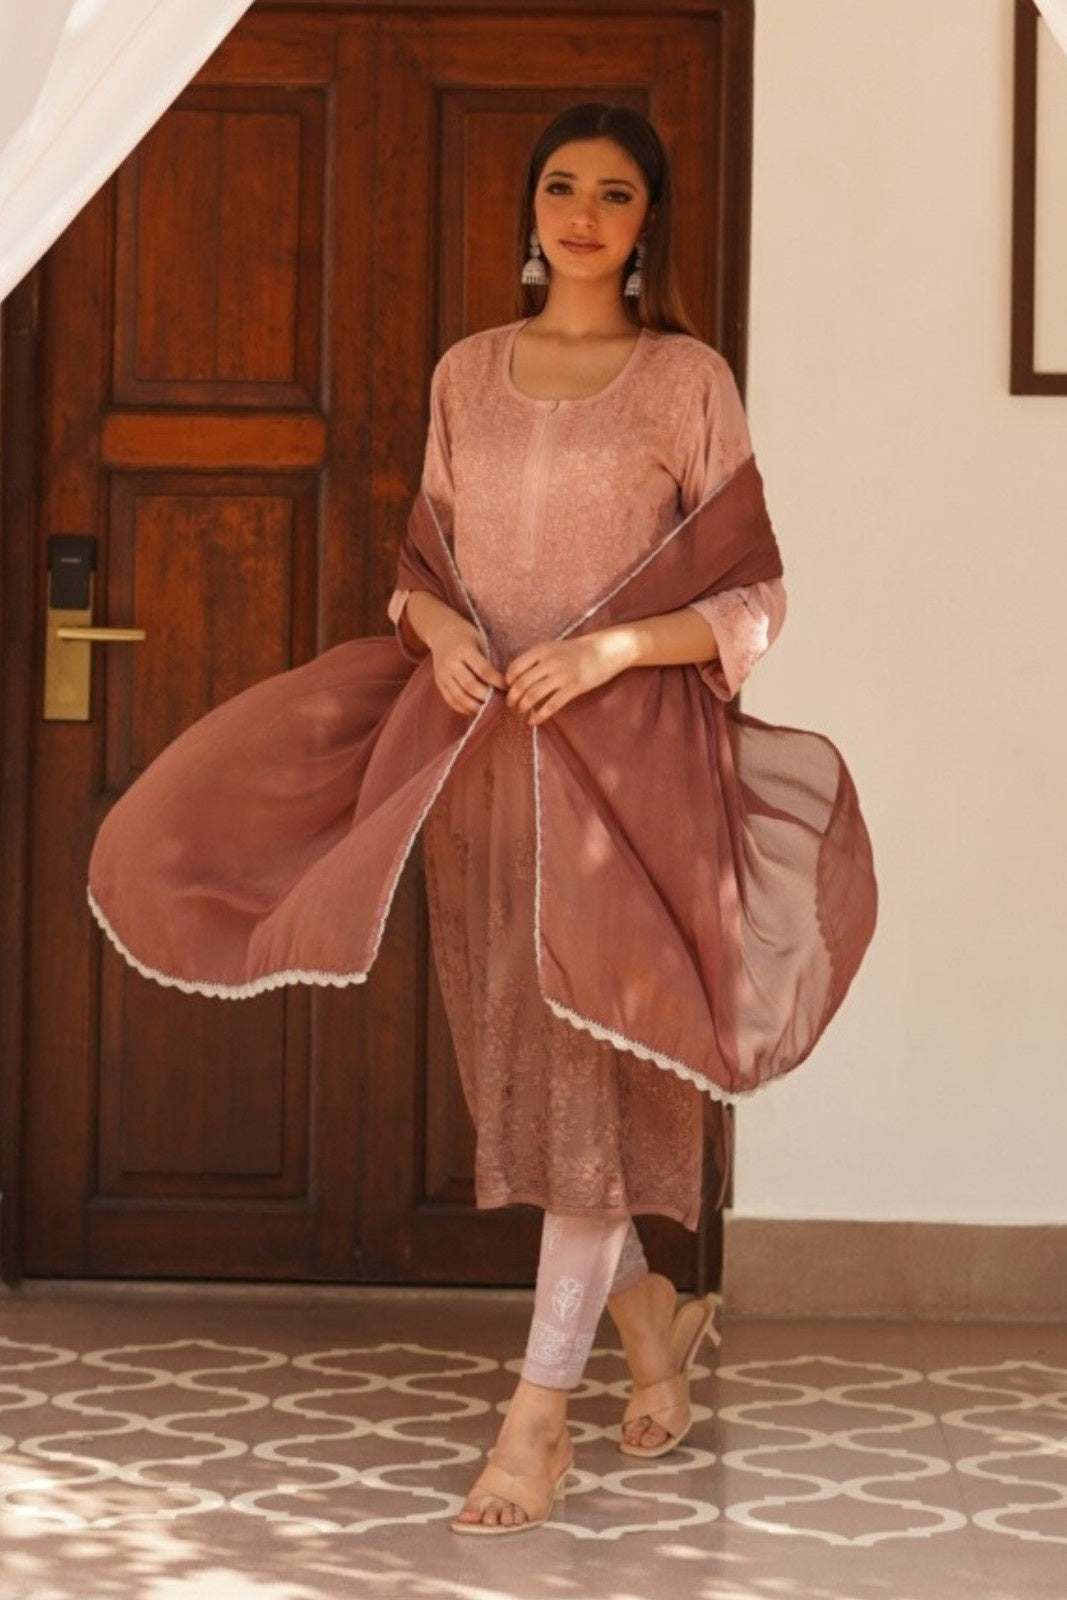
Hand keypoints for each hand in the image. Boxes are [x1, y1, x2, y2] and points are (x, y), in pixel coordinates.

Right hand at [430, 616, 507, 715]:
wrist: (441, 632)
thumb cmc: (467, 636)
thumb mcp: (479, 640)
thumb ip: (488, 660)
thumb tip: (505, 682)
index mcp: (464, 650)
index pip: (483, 670)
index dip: (497, 682)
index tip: (509, 688)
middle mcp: (451, 663)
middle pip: (470, 686)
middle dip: (487, 697)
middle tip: (501, 702)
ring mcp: (442, 675)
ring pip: (459, 697)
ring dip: (476, 706)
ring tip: (489, 710)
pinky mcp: (439, 683)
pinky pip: (451, 700)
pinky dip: (464, 708)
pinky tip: (476, 709)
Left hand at [504, 631, 633, 724]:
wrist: (606, 649)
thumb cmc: (577, 650)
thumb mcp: (553, 647)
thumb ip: (536, 659)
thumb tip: (517, 677)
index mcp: (541, 650)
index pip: (515, 667)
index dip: (508, 682)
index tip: (508, 689)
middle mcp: (549, 661)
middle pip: (522, 684)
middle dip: (513, 698)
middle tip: (512, 706)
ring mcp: (562, 675)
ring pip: (533, 695)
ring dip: (523, 707)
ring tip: (522, 712)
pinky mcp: (574, 687)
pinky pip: (551, 705)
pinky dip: (539, 715)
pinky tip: (534, 720)